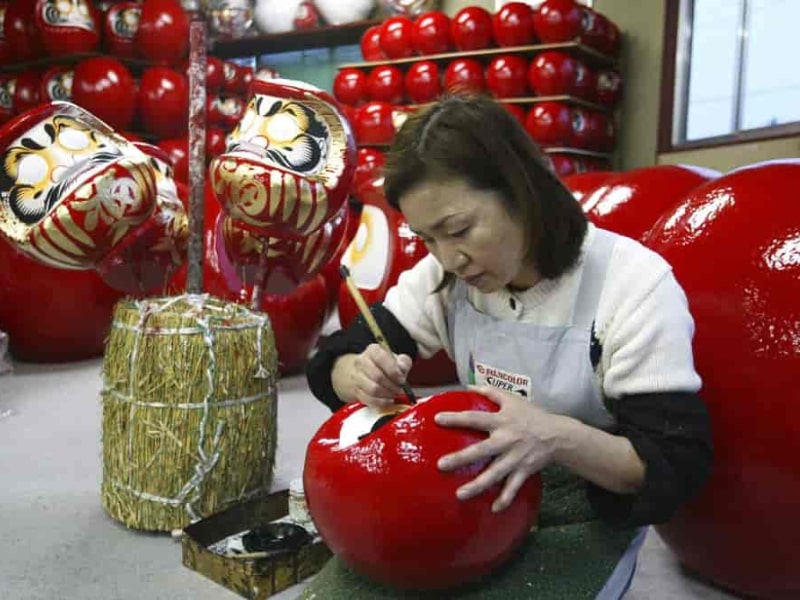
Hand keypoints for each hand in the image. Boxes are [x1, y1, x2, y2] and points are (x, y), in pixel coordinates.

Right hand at [333, 344, 411, 407]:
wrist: (369, 372)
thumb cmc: (386, 366)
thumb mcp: (398, 360)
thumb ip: (403, 362)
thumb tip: (402, 368)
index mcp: (373, 350)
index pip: (382, 358)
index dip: (394, 371)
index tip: (402, 379)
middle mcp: (362, 361)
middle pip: (377, 376)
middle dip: (392, 385)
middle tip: (400, 389)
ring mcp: (356, 376)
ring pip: (372, 389)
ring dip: (387, 394)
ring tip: (394, 394)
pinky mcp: (356, 390)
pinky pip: (368, 399)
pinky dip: (381, 402)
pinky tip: (388, 400)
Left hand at [435, 385, 569, 512]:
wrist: (558, 434)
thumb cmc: (531, 415)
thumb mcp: (512, 399)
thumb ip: (490, 392)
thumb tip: (468, 386)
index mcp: (501, 421)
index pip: (475, 418)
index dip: (456, 418)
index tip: (437, 419)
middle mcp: (506, 440)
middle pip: (481, 450)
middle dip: (460, 458)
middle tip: (441, 465)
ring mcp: (515, 457)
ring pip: (494, 474)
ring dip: (477, 486)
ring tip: (459, 495)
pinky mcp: (524, 470)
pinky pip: (513, 487)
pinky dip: (505, 498)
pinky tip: (494, 509)